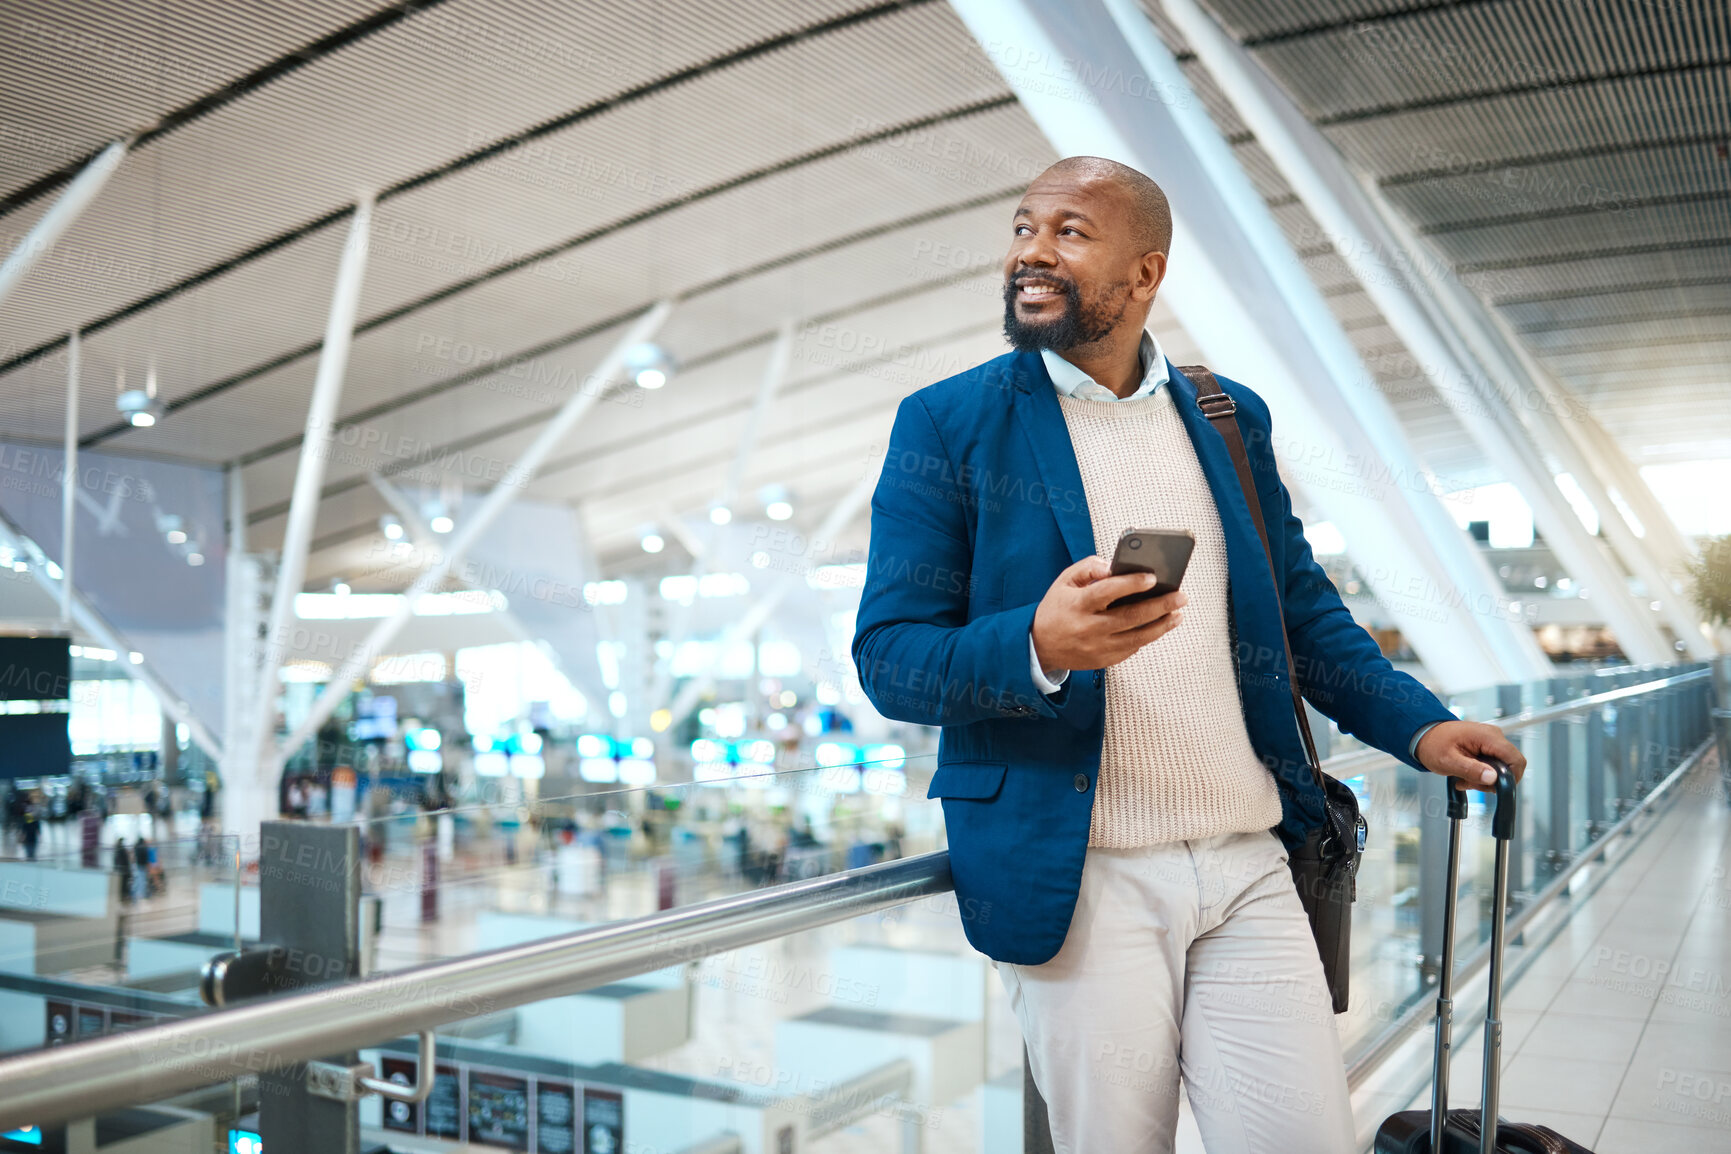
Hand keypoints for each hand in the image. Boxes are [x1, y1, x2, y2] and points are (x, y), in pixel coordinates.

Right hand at [1030, 555, 1185, 671]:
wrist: (1040, 647)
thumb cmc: (1057, 608)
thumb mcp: (1065, 581)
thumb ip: (1089, 568)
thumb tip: (1115, 566)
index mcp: (1078, 605)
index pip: (1108, 592)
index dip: (1131, 584)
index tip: (1153, 577)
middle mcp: (1089, 628)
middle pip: (1130, 617)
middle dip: (1160, 606)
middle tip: (1181, 596)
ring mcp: (1098, 647)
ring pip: (1137, 638)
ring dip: (1161, 625)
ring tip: (1178, 613)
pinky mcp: (1104, 660)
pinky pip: (1132, 648)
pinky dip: (1147, 637)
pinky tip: (1159, 626)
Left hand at [1414, 720, 1526, 792]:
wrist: (1424, 736)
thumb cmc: (1433, 744)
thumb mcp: (1448, 761)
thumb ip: (1471, 770)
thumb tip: (1492, 778)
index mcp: (1488, 736)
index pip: (1516, 759)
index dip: (1510, 778)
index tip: (1493, 788)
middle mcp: (1494, 736)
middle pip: (1510, 766)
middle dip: (1493, 781)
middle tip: (1472, 784)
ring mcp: (1491, 741)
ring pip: (1501, 769)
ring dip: (1484, 780)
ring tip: (1464, 780)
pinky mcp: (1487, 748)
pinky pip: (1493, 766)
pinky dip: (1481, 775)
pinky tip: (1466, 776)